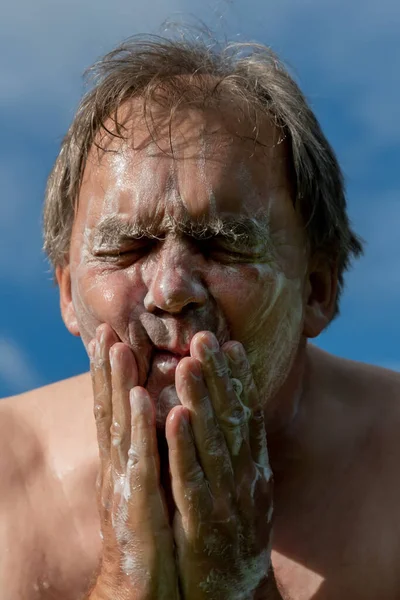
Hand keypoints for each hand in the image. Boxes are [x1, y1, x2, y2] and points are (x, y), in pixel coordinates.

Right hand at [88, 324, 179, 599]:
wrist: (145, 590)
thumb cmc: (153, 534)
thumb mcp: (152, 487)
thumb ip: (152, 454)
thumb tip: (161, 419)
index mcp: (125, 462)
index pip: (116, 410)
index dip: (111, 375)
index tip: (111, 337)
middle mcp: (119, 468)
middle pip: (112, 411)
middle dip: (108, 370)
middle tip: (106, 331)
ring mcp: (126, 486)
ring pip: (122, 428)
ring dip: (120, 387)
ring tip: (119, 350)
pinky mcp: (140, 505)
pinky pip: (143, 461)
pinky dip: (142, 428)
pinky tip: (145, 399)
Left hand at [165, 331, 274, 598]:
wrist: (232, 596)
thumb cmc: (231, 537)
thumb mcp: (242, 494)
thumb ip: (236, 458)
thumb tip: (227, 419)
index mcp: (253, 471)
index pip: (247, 417)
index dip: (240, 380)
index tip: (231, 345)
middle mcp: (245, 480)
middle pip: (231, 420)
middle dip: (218, 377)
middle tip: (206, 337)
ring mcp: (227, 501)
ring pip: (212, 442)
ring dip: (200, 401)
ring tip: (187, 363)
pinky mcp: (203, 524)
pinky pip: (192, 480)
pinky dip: (184, 447)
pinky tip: (174, 416)